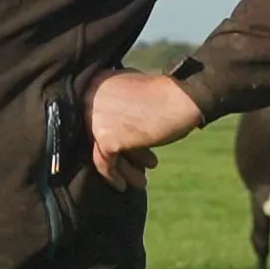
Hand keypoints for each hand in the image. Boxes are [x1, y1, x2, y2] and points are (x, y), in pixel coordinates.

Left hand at [81, 70, 203, 190]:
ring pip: (102, 150)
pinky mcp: (105, 137)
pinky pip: (105, 163)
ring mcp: (95, 118)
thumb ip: (120, 107)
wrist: (181, 99)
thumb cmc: (166, 95)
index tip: (126, 151)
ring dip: (123, 167)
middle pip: (97, 135)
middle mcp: (88, 98)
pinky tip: (125, 186)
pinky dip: (114, 176)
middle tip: (138, 167)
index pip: (95, 116)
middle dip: (120, 153)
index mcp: (96, 82)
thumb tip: (116, 133)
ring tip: (140, 181)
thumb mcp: (135, 94)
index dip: (114, 136)